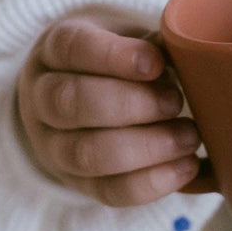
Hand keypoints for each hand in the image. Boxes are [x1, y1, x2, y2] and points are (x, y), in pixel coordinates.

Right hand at [16, 15, 202, 206]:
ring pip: (86, 154)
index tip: (156, 63)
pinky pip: (109, 191)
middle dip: (132, 105)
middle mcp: (42, 99)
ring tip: (188, 136)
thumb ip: (152, 43)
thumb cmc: (115, 63)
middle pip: (71, 103)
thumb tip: (189, 52)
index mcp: (53, 51)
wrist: (82, 101)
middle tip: (176, 101)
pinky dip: (153, 182)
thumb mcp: (126, 38)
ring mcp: (53, 146)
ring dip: (146, 147)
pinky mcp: (78, 184)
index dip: (113, 57)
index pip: (71, 49)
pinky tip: (187, 166)